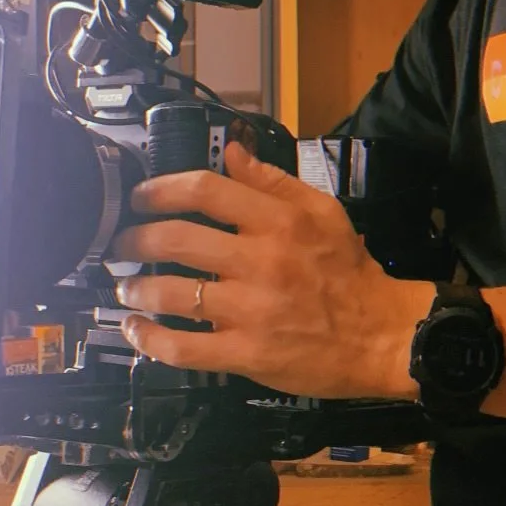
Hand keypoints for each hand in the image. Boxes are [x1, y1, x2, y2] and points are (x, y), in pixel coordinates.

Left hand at [109, 141, 430, 400]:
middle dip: (135, 238)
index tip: (140, 197)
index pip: (205, 190)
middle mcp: (261, 262)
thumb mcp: (323, 212)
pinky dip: (150, 339)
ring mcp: (251, 311)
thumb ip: (273, 181)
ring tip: (126, 285)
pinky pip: (184, 348)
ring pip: (172, 293)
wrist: (383, 336)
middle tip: (122, 242)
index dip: (160, 189)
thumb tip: (232, 152)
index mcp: (279, 222)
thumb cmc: (350, 273)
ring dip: (136, 287)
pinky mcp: (247, 354)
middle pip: (177, 239)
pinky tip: (135, 330)